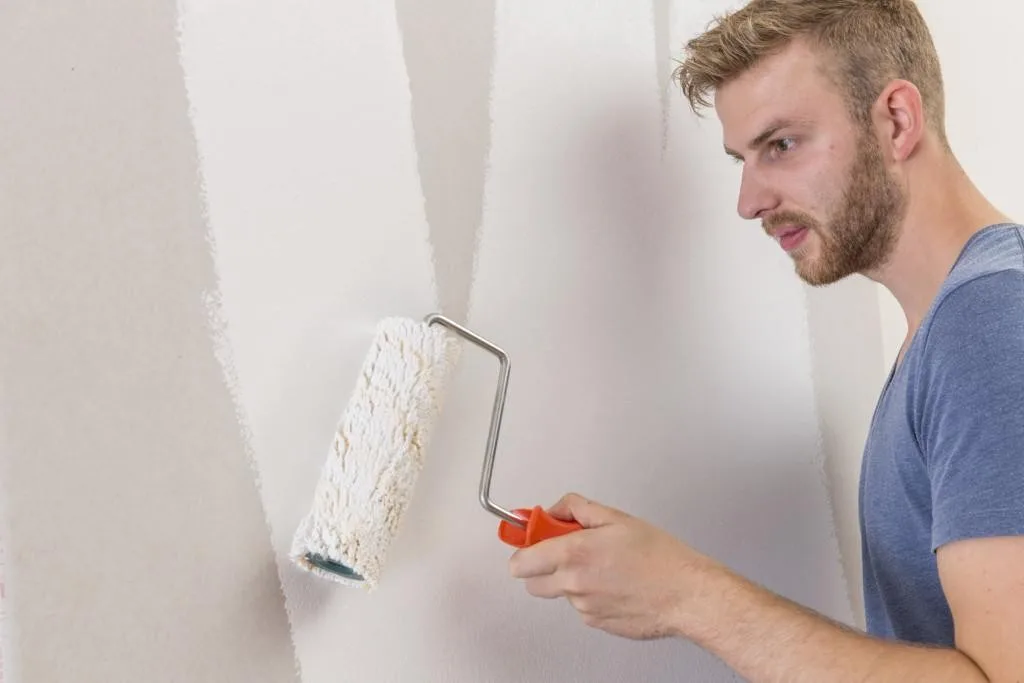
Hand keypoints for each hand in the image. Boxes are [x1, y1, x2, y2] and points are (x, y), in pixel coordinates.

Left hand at [507, 492, 713, 639]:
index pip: (521, 560)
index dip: (524, 548)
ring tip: (603, 566)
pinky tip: (615, 584)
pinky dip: (591, 596)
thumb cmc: (660, 557)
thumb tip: (557, 510)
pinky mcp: (597, 623)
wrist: (687, 595)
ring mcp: (584, 607)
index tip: (532, 539)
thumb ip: (577, 508)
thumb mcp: (616, 517)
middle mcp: (573, 584)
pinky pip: (582, 608)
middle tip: (565, 551)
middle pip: (532, 581)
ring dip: (571, 580)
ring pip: (560, 594)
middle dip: (542, 566)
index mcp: (574, 553)